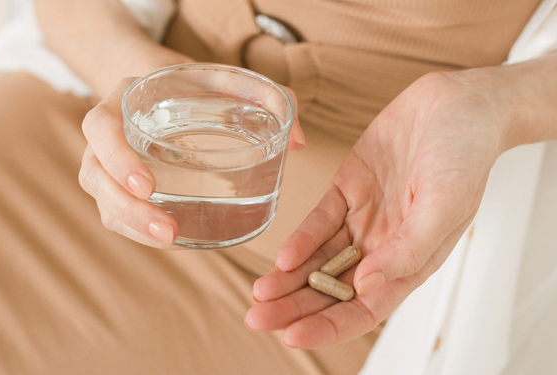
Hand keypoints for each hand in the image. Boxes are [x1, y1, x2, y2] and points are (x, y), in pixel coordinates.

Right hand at [78, 77, 305, 248]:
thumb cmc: (197, 88)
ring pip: (104, 201)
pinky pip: (118, 215)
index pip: (99, 126)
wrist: (169, 90)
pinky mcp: (121, 188)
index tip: (148, 183)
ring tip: (171, 239)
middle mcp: (108, 135)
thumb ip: (268, 96)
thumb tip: (299, 141)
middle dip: (126, 207)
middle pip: (94, 175)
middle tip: (167, 229)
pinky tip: (172, 239)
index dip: (116, 155)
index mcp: (125, 101)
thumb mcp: (227, 81)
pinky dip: (139, 231)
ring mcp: (111, 165)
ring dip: (132, 226)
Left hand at [246, 71, 509, 347]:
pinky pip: (319, 220)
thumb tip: (368, 285)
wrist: (457, 105)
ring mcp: (363, 218)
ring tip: (259, 295)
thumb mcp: (446, 205)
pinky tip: (282, 256)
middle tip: (258, 318)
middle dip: (296, 306)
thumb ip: (408, 249)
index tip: (294, 335)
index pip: (365, 308)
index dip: (329, 326)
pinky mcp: (348, 189)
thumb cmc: (466, 156)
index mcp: (410, 261)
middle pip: (333, 288)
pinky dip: (301, 238)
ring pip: (319, 259)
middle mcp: (383, 246)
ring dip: (289, 278)